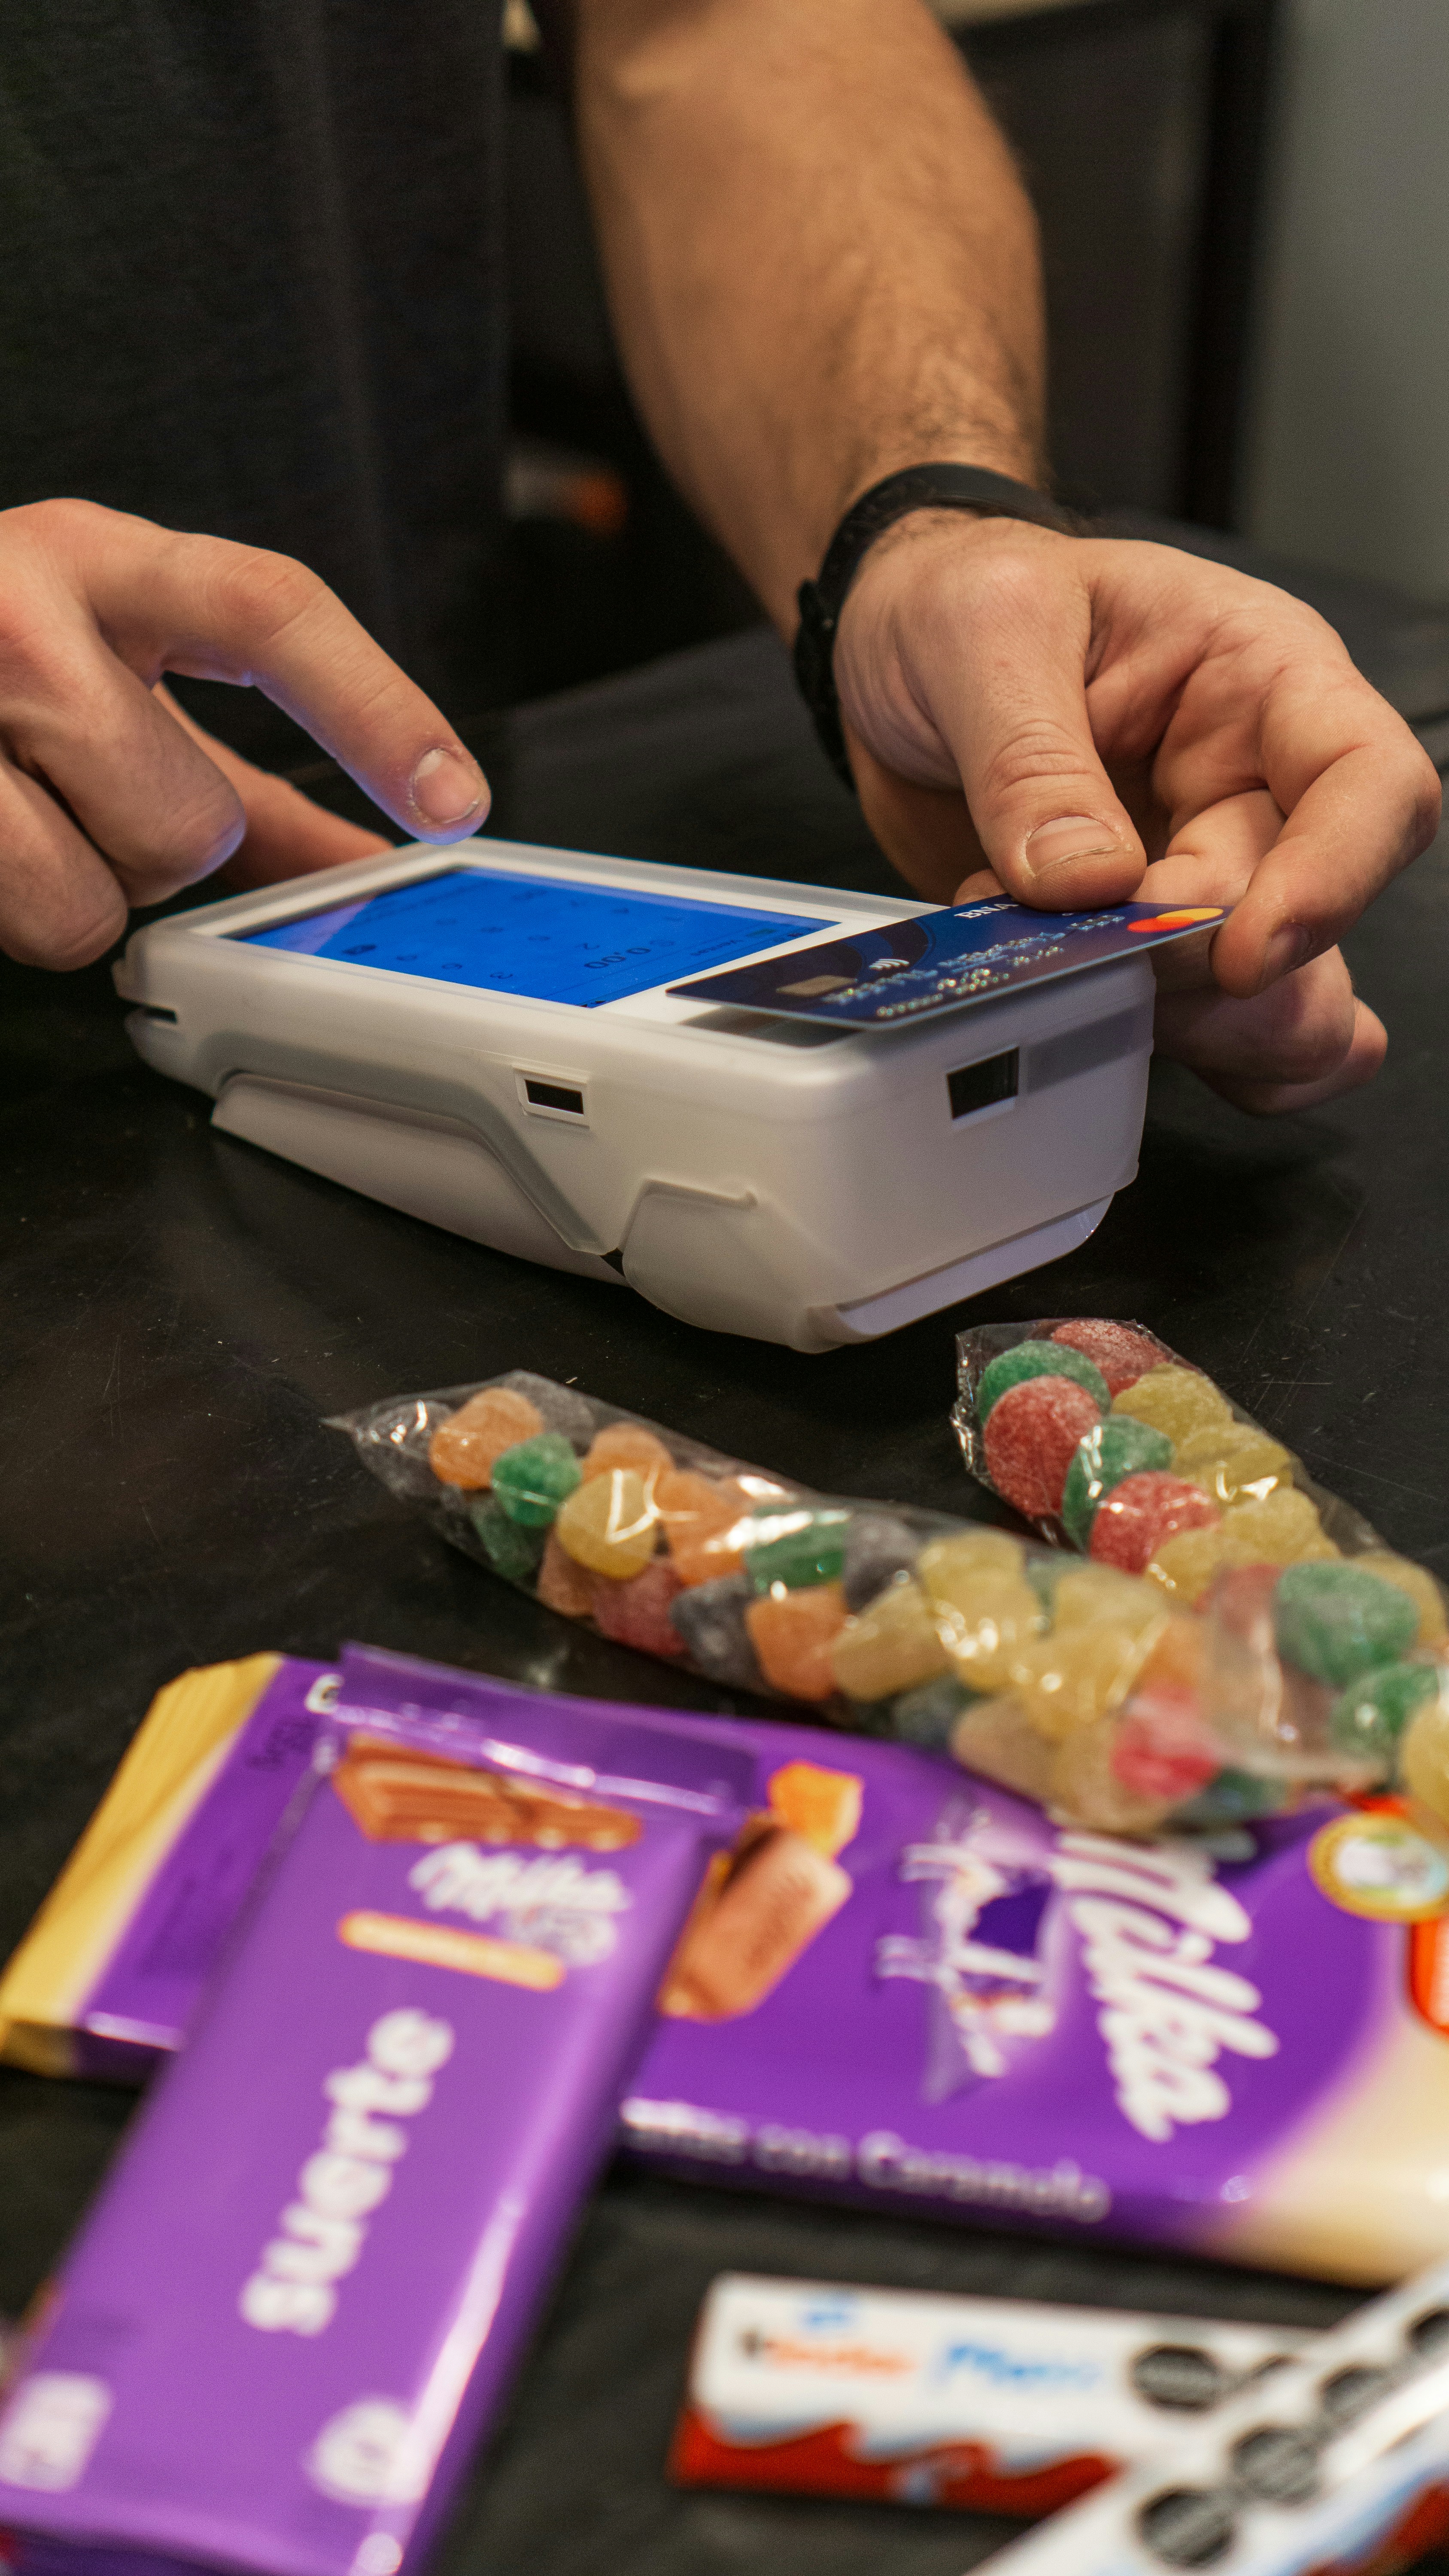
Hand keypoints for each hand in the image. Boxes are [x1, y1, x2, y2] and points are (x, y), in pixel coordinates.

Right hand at [0, 499, 490, 969]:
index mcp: (97, 562)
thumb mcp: (116, 675)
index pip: (272, 611)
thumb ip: (256, 779)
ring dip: (78, 891)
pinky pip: (20, 922)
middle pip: (187, 819)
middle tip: (93, 801)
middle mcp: (18, 610)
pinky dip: (15, 910)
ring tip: (25, 820)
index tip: (455, 798)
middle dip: (157, 848)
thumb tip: (382, 858)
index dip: (377, 710)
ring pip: (94, 897)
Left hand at [832, 514, 1441, 1110]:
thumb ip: (1031, 758)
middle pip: (1306, 918)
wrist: (892, 651)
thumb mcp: (982, 631)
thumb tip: (1089, 884)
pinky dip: (1188, 1061)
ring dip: (1201, 1035)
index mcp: (1258, 676)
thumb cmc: (957, 599)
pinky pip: (1215, 1028)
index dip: (1333, 880)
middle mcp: (1257, 782)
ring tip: (1081, 996)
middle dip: (1204, 973)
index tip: (1239, 953)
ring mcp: (1207, 871)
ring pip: (1285, 998)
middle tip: (1089, 962)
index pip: (1368, 783)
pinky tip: (1122, 1050)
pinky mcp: (1146, 942)